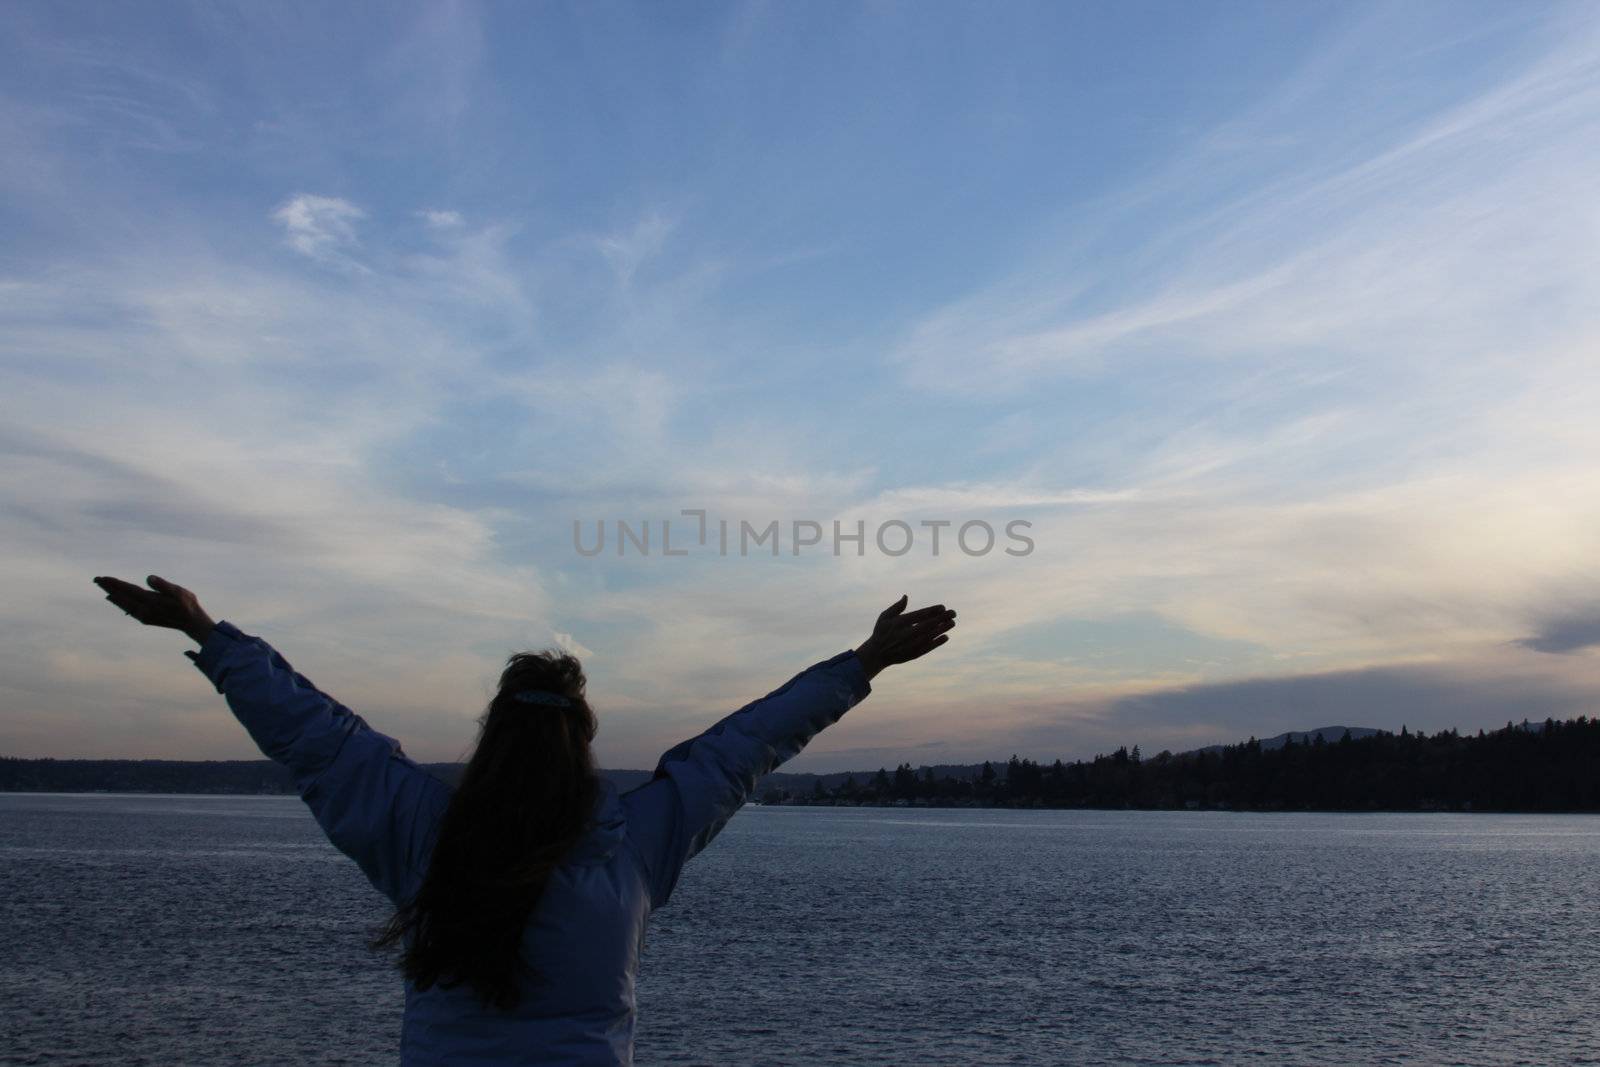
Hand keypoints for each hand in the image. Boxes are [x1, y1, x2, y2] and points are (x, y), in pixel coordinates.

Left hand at [93, 575, 215, 642]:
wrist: (192, 623)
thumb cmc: (187, 605)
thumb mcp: (179, 592)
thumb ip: (163, 585)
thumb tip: (148, 578)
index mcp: (150, 601)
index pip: (128, 590)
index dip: (115, 583)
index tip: (102, 577)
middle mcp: (143, 609)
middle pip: (122, 596)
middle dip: (109, 587)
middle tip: (96, 579)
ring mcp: (144, 615)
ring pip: (123, 604)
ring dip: (113, 595)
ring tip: (104, 589)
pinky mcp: (146, 619)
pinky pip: (128, 610)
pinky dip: (120, 604)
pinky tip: (116, 600)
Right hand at [853, 594, 955, 680]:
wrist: (877, 654)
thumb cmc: (881, 632)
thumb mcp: (884, 617)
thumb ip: (896, 607)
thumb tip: (906, 596)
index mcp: (899, 622)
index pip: (920, 615)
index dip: (933, 610)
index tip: (943, 607)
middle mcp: (906, 634)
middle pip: (928, 624)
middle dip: (942, 618)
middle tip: (953, 613)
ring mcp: (910, 645)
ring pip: (930, 636)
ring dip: (943, 629)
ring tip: (952, 623)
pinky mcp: (913, 654)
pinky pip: (928, 647)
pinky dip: (937, 642)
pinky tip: (946, 636)